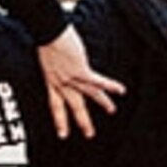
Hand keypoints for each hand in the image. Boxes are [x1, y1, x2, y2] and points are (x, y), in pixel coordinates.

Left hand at [35, 25, 124, 141]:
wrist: (46, 31)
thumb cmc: (45, 37)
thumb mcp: (46, 57)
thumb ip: (54, 65)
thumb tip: (60, 61)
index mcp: (50, 80)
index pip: (55, 105)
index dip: (59, 120)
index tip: (62, 133)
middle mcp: (60, 82)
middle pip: (73, 106)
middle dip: (82, 121)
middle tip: (89, 134)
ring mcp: (70, 78)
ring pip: (88, 95)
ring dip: (102, 103)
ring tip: (112, 110)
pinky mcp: (80, 70)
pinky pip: (98, 81)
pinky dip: (110, 86)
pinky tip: (121, 90)